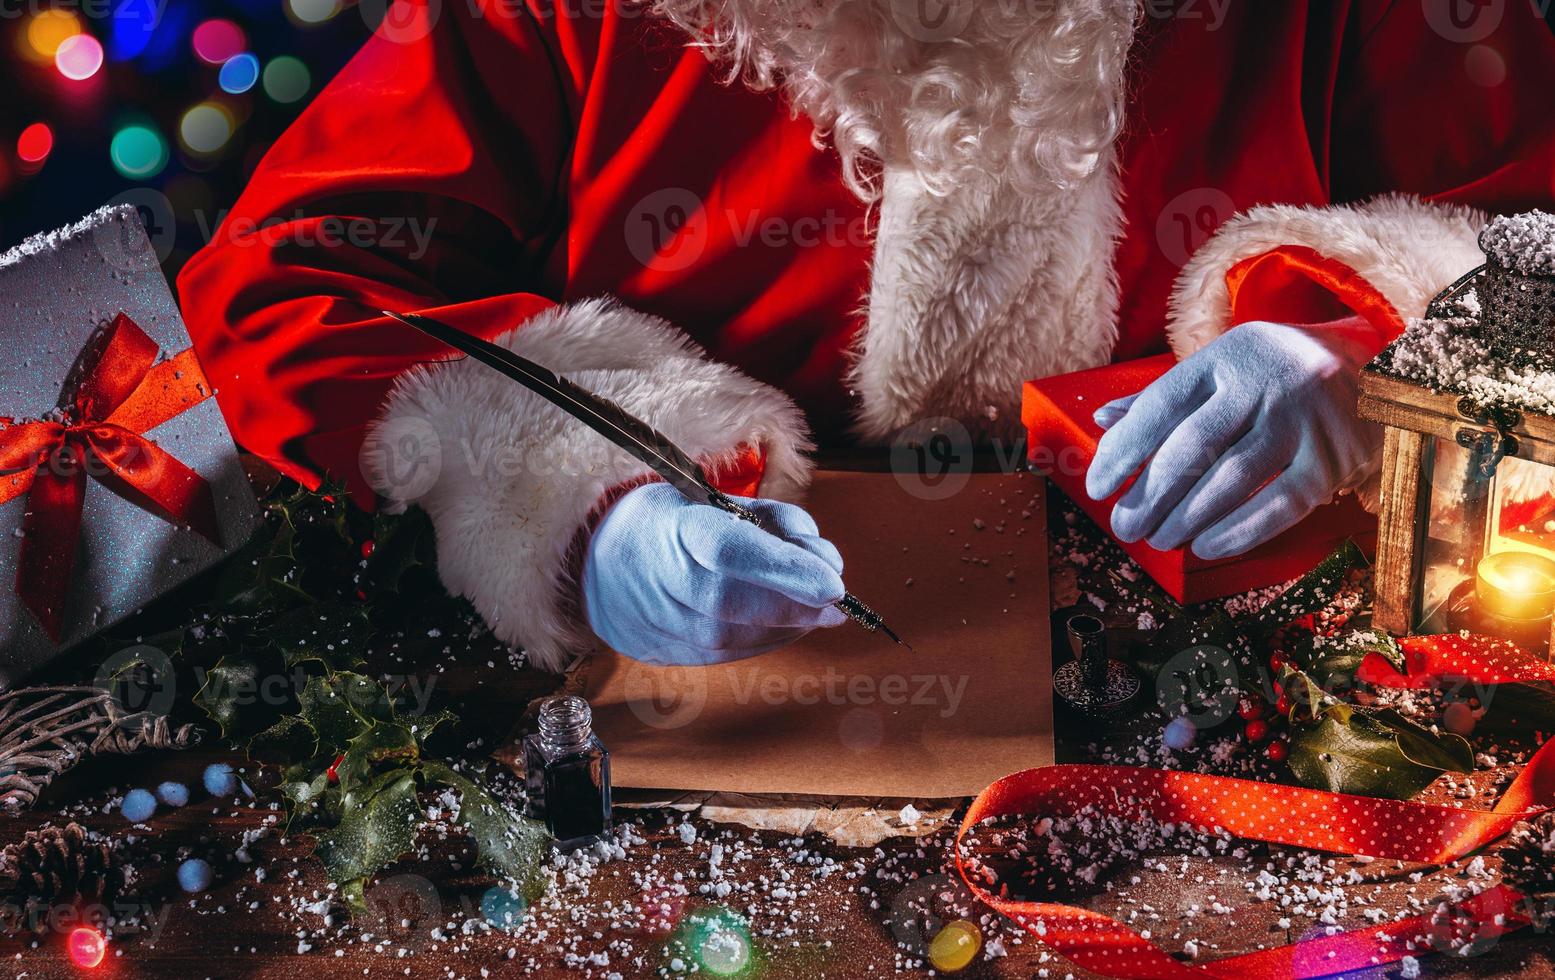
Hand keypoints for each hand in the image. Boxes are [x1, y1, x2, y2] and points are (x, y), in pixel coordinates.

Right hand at [582, 483, 847, 665]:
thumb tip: (824, 559)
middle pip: (736, 603)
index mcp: (674, 525)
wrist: (598, 561)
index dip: (785, 570)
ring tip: (814, 610)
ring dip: (787, 626)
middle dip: (797, 604)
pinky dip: (764, 641)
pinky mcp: (663, 652)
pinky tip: (784, 625)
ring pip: (735, 637)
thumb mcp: (719, 500)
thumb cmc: (671, 522)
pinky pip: (725, 655)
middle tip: (837, 600)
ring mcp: (657, 621)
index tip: (834, 584)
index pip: (732, 551)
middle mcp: (660, 579)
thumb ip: (775, 522)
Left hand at [1084, 319, 1382, 559]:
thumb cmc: (1275, 376)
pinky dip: (1239, 530)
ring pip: (1233, 478)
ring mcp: (1303, 417)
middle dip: (1150, 494)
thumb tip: (1102, 421)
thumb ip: (1163, 396)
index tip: (1096, 488)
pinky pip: (1280, 503)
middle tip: (1125, 526)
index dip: (1123, 451)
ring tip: (1160, 539)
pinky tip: (1206, 546)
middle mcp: (1264, 380)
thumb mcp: (1223, 368)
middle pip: (1193, 447)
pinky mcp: (1335, 456)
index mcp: (1226, 356)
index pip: (1161, 406)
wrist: (1373, 368)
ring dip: (1188, 517)